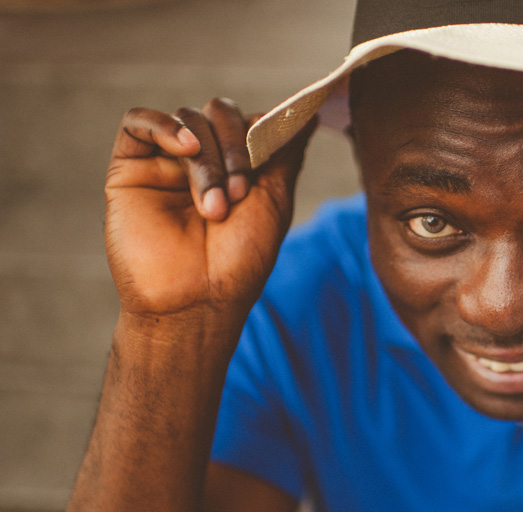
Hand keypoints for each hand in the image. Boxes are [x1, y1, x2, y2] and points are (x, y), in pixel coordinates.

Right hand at [104, 98, 315, 329]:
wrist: (195, 300)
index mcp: (234, 168)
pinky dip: (165, 126)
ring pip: (187, 120)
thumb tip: (306, 113)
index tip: (269, 158)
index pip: (246, 121)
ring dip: (207, 158)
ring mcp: (165, 164)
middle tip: (240, 192)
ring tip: (215, 205)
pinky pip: (138, 121)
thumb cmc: (239, 260)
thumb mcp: (274, 201)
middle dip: (235, 147)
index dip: (259, 132)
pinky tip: (185, 147)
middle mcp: (199, 162)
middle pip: (217, 114)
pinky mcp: (130, 169)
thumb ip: (284, 153)